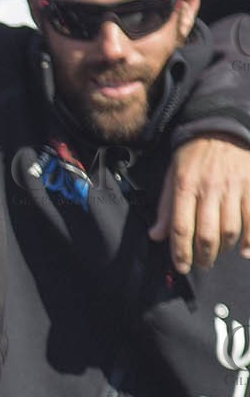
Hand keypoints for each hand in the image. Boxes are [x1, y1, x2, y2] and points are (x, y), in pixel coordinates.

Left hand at [150, 134, 249, 272]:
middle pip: (207, 233)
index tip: (181, 266)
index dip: (180, 252)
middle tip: (202, 264)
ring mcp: (233, 188)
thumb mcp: (172, 176)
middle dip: (203, 256)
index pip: (181, 227)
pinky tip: (245, 251)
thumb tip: (156, 236)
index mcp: (185, 186)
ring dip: (224, 248)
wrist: (220, 129)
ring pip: (230, 229)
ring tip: (218, 253)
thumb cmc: (192, 155)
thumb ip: (166, 207)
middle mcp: (209, 189)